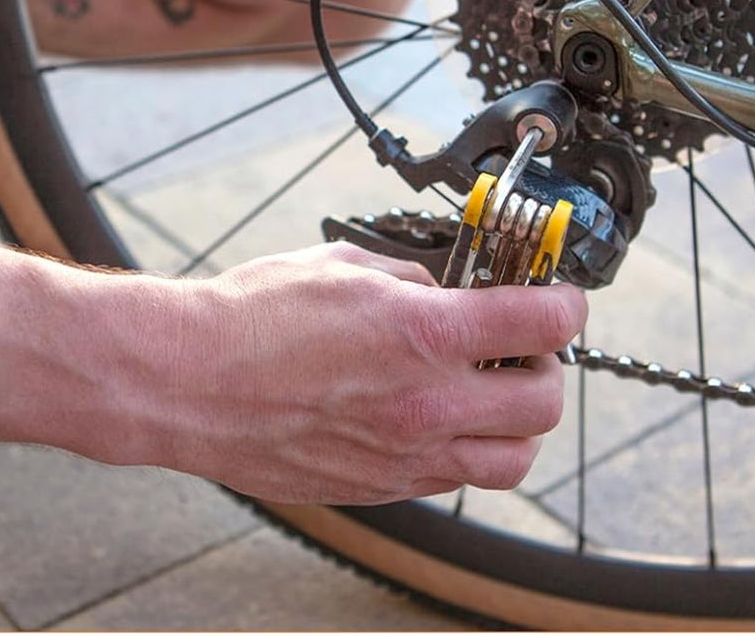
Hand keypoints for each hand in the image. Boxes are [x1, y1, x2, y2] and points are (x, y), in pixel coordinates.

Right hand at [112, 243, 586, 505]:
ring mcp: (404, 455)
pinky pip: (454, 479)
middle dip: (549, 367)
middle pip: (543, 403)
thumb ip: (412, 279)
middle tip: (527, 345)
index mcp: (421, 333)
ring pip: (511, 460)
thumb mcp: (344, 265)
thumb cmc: (253, 316)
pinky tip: (437, 415)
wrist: (187, 383)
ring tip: (491, 390)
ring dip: (518, 423)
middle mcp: (424, 402)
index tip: (565, 300)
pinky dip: (465, 449)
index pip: (540, 322)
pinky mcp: (380, 489)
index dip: (568, 305)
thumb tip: (447, 289)